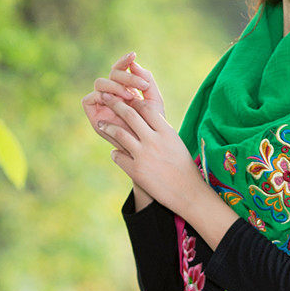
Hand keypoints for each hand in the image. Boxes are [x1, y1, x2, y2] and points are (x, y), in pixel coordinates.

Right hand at [81, 51, 162, 161]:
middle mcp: (112, 94)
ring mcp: (102, 104)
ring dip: (115, 86)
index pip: (121, 69)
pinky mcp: (93, 115)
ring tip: (131, 96)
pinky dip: (102, 96)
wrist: (150, 149)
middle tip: (140, 86)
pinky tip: (118, 101)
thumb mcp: (154, 101)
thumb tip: (134, 62)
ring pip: (100, 83)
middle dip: (124, 76)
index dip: (124, 61)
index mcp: (126, 88)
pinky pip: (89, 98)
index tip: (134, 55)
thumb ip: (147, 81)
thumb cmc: (154, 127)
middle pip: (110, 74)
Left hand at [94, 69, 204, 217]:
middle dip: (115, 104)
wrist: (188, 193)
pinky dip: (115, 153)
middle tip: (105, 97)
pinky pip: (118, 156)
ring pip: (119, 133)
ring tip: (101, 124)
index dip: (134, 102)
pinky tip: (115, 153)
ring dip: (107, 127)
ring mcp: (144, 156)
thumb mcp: (176, 143)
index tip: (127, 100)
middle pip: (129, 115)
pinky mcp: (136, 171)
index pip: (146, 108)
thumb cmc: (184, 167)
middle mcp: (154, 140)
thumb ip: (161, 131)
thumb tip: (145, 119)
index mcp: (166, 132)